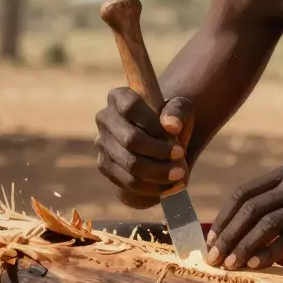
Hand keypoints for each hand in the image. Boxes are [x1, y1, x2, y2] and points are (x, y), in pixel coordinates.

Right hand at [94, 88, 193, 208]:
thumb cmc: (168, 121)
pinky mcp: (104, 165)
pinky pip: (126, 181)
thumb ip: (178, 111)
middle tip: (181, 156)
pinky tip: (166, 184)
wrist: (158, 142)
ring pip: (130, 163)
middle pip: (130, 138)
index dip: (153, 123)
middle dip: (159, 151)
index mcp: (119, 96)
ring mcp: (101, 143)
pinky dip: (149, 186)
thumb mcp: (180, 109)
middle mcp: (105, 118)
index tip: (176, 133)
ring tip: (178, 173)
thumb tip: (171, 126)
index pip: (131, 107)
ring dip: (158, 171)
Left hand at [205, 165, 282, 269]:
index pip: (242, 194)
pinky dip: (269, 252)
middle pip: (251, 209)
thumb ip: (269, 207)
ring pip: (267, 224)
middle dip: (229, 236)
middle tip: (215, 258)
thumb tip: (230, 233)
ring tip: (231, 265)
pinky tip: (256, 264)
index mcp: (282, 175)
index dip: (224, 219)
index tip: (211, 242)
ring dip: (244, 246)